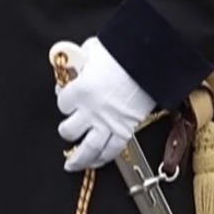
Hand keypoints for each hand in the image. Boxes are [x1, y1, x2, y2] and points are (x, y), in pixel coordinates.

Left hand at [54, 39, 155, 172]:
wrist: (151, 58)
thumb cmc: (123, 52)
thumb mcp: (92, 49)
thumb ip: (80, 60)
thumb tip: (74, 63)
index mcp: (81, 90)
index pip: (62, 103)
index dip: (63, 99)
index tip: (66, 97)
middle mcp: (91, 110)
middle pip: (68, 131)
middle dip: (67, 130)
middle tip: (68, 129)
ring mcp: (108, 122)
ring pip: (87, 149)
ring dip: (78, 159)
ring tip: (72, 164)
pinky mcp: (125, 129)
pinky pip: (111, 150)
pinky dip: (102, 159)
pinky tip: (96, 162)